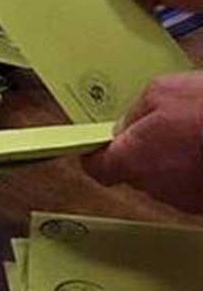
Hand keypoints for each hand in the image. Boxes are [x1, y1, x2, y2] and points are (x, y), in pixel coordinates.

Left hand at [81, 73, 202, 212]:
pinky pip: (192, 186)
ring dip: (174, 162)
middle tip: (164, 129)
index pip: (98, 169)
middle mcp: (155, 186)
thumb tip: (127, 125)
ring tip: (195, 137)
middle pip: (134, 173)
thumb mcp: (161, 91)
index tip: (98, 146)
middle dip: (143, 152)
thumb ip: (134, 112)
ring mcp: (184, 199)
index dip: (97, 155)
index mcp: (133, 159)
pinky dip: (197, 171)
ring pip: (165, 180)